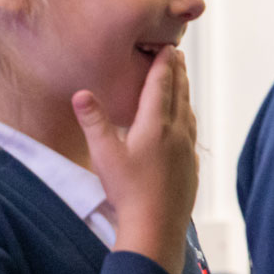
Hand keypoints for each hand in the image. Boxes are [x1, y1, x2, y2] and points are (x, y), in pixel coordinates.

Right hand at [73, 44, 197, 273]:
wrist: (156, 226)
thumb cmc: (127, 191)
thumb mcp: (103, 154)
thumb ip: (94, 121)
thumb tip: (81, 93)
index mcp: (154, 125)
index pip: (159, 86)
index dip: (162, 65)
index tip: (166, 48)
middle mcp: (176, 132)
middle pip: (179, 94)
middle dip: (177, 72)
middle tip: (177, 56)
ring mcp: (187, 150)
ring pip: (188, 112)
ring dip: (185, 93)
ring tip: (182, 82)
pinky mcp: (191, 166)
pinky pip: (192, 133)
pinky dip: (188, 118)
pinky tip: (185, 123)